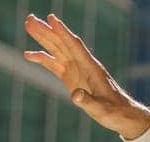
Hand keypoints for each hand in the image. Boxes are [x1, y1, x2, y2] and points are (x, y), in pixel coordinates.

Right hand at [22, 13, 149, 138]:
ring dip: (43, 38)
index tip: (51, 19)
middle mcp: (82, 65)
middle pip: (62, 43)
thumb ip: (87, 101)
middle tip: (30, 19)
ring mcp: (76, 70)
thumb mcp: (100, 109)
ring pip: (57, 50)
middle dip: (47, 31)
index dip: (63, 32)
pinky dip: (42, 59)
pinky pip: (54, 64)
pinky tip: (28, 55)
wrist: (121, 114)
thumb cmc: (113, 111)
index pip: (74, 46)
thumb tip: (75, 95)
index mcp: (91, 68)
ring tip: (28, 25)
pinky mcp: (71, 78)